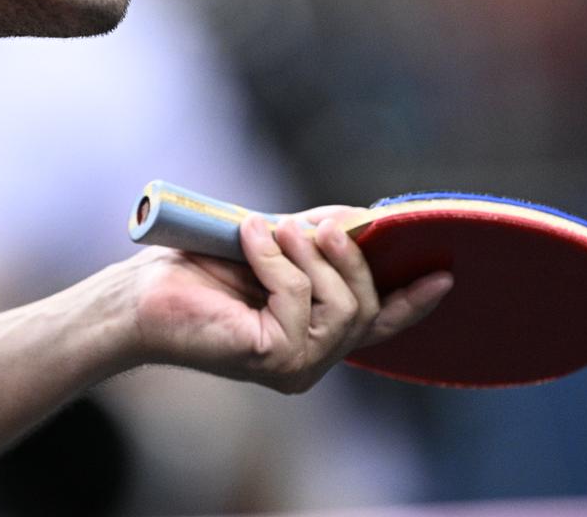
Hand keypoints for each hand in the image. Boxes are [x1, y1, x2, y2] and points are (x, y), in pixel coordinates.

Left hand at [121, 207, 453, 392]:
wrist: (141, 295)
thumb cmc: (199, 269)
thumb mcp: (274, 243)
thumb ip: (319, 238)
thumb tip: (366, 220)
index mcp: (313, 332)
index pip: (376, 324)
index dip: (413, 303)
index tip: (445, 277)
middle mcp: (311, 360)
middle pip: (366, 306)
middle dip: (348, 257)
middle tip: (315, 224)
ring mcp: (296, 368)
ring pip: (343, 305)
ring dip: (310, 256)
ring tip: (272, 231)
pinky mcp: (274, 361)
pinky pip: (300, 298)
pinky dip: (277, 260)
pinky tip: (249, 240)